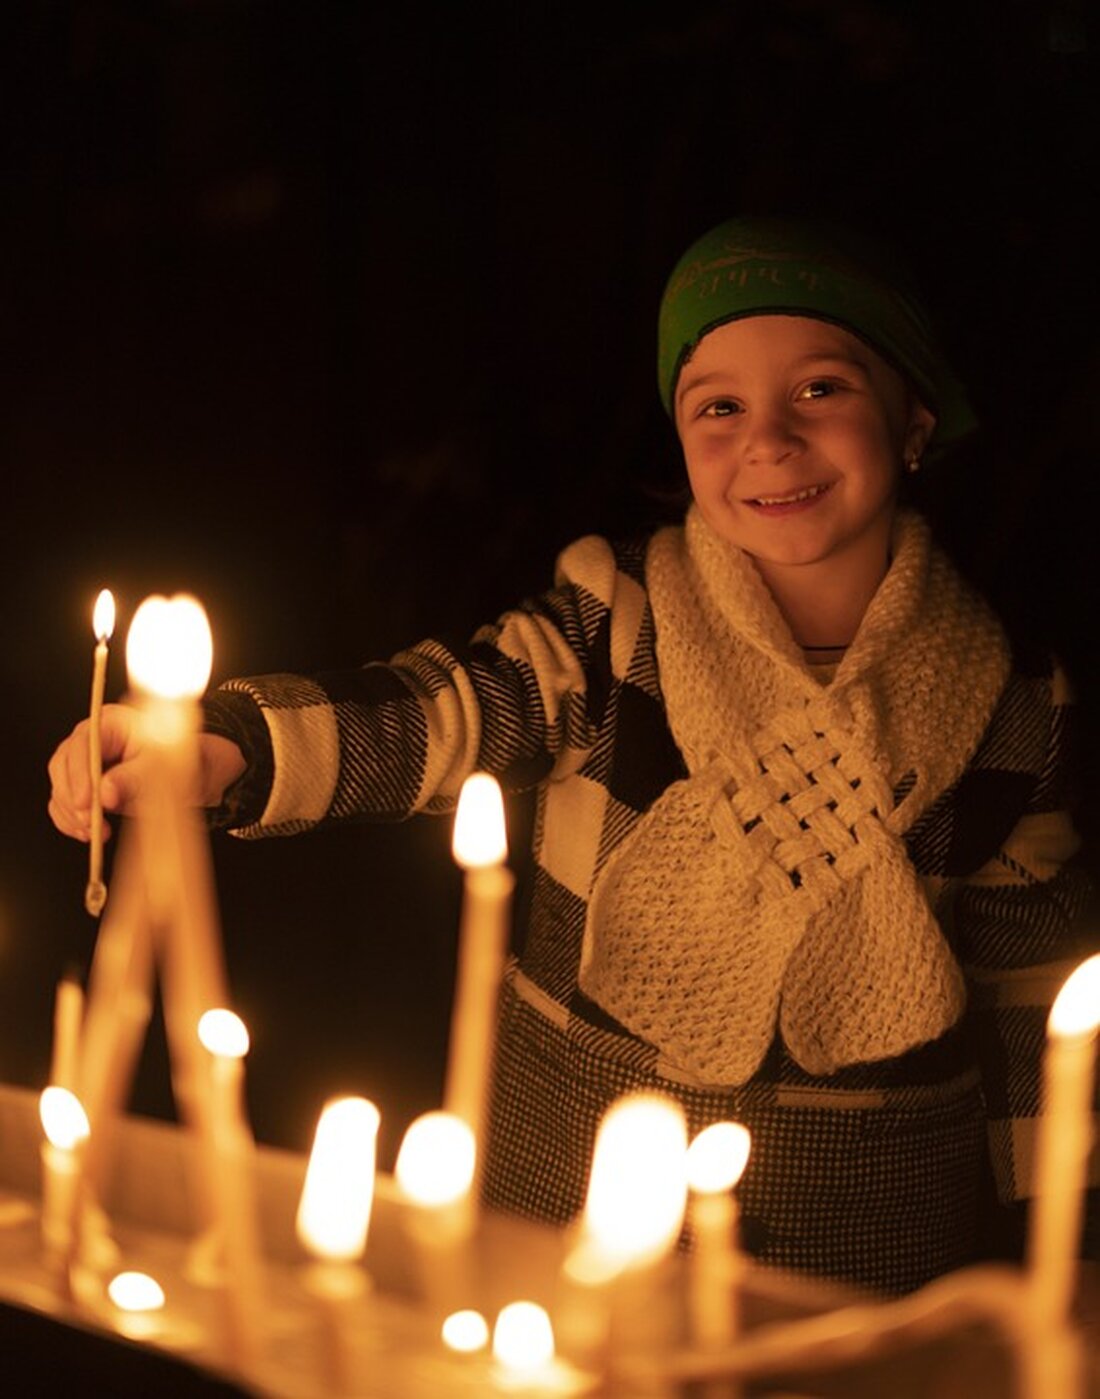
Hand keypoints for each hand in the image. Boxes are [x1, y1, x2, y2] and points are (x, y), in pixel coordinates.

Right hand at [47, 703, 246, 840]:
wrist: (194, 773)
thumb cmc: (179, 761)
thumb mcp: (162, 767)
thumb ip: (134, 777)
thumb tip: (106, 792)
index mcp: (112, 723)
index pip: (84, 744)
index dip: (79, 773)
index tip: (87, 801)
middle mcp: (94, 740)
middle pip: (63, 765)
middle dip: (73, 797)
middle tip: (90, 820)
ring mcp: (86, 763)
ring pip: (61, 787)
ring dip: (72, 814)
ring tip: (95, 831)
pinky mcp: (86, 786)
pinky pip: (65, 803)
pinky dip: (71, 821)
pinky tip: (88, 833)